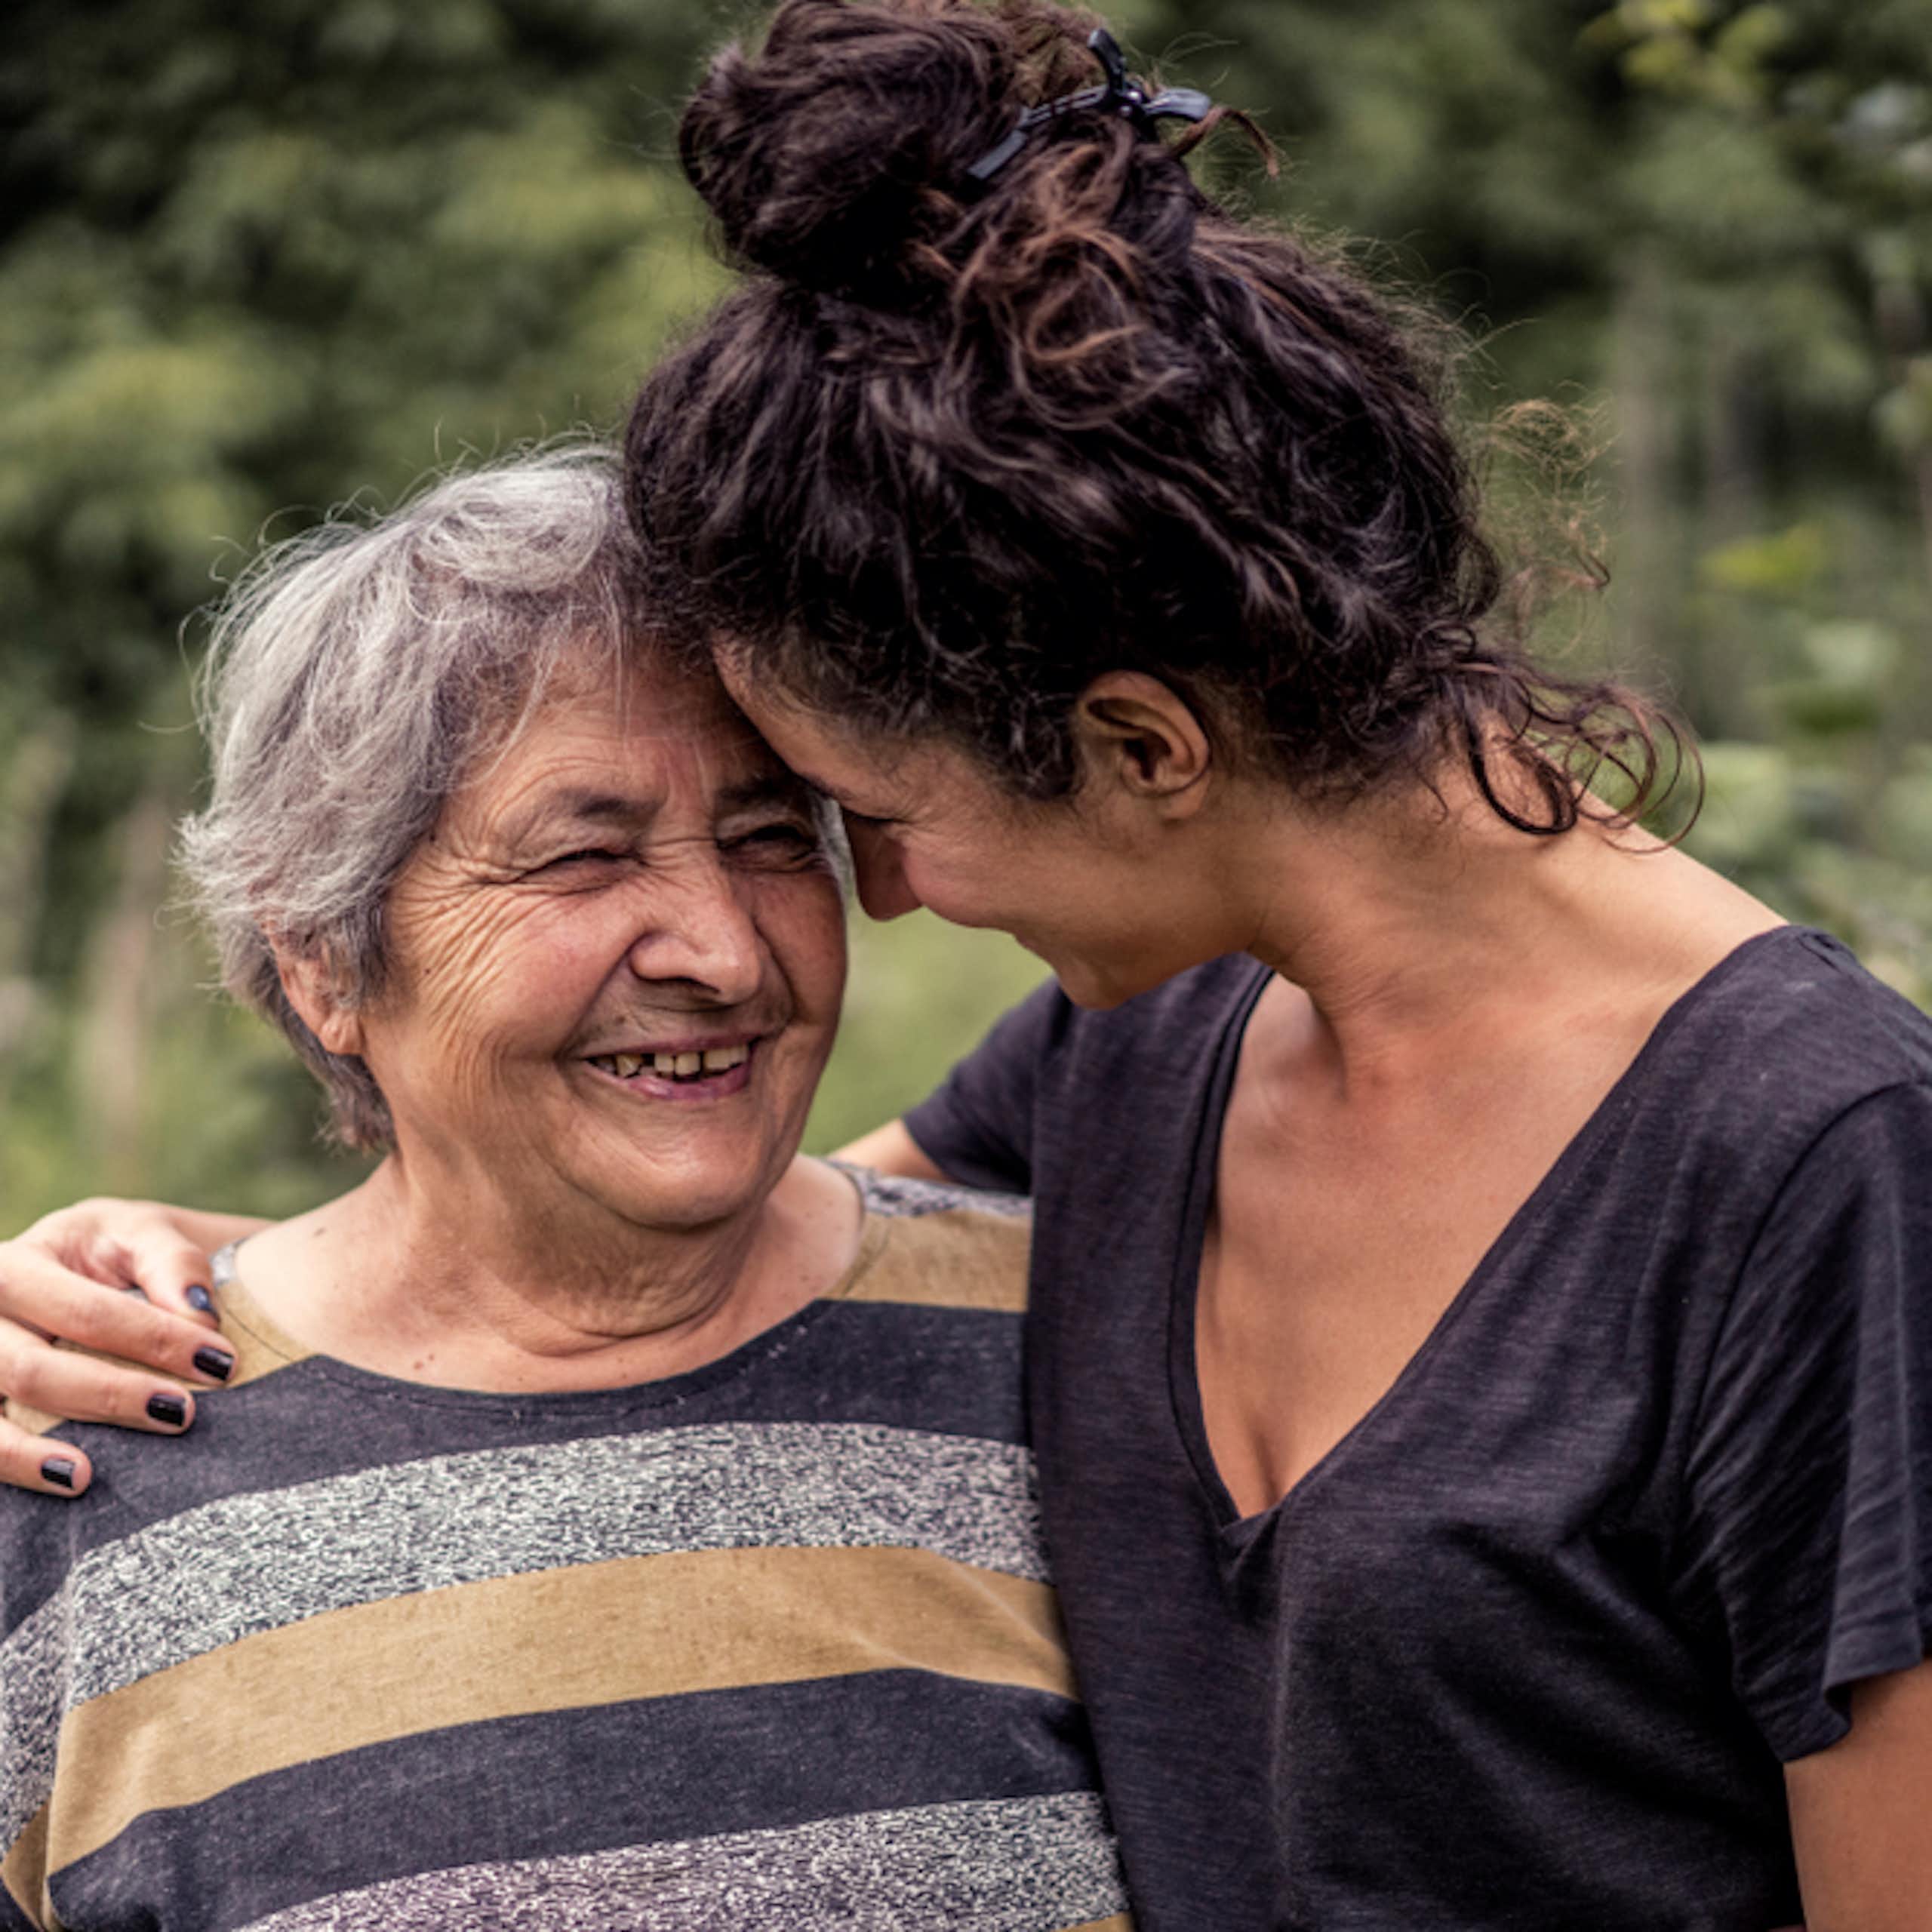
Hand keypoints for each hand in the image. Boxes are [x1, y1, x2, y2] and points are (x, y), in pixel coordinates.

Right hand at [0, 1198, 265, 1496]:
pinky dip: (15, 1467)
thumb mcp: (143, 1235)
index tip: (218, 1363)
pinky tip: (63, 1483)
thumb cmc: (115, 1251)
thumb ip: (172, 1264)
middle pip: (31, 1369)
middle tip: (182, 1413)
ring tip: (91, 1474)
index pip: (84, 1312)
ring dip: (40, 1448)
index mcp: (18, 1265)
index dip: (153, 1341)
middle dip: (109, 1396)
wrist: (80, 1265)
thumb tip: (201, 1319)